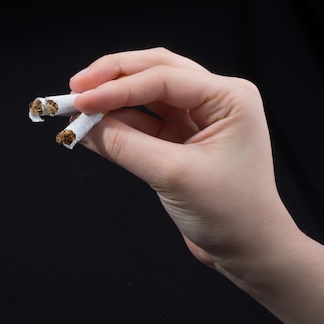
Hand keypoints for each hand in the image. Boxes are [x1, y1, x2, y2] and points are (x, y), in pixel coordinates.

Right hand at [70, 47, 296, 270]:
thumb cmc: (228, 213)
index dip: (117, 87)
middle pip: (154, 72)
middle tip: (75, 88)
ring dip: (112, 101)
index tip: (80, 101)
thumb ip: (125, 146)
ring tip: (77, 109)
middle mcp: (214, 99)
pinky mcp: (179, 140)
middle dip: (112, 78)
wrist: (248, 252)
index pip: (163, 77)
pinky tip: (92, 129)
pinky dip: (117, 124)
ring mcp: (196, 119)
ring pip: (146, 95)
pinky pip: (143, 122)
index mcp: (228, 97)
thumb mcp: (173, 175)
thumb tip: (81, 125)